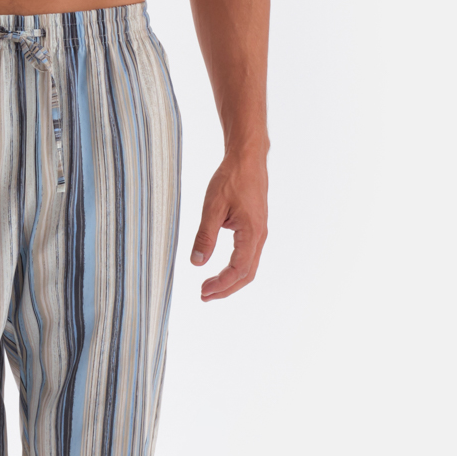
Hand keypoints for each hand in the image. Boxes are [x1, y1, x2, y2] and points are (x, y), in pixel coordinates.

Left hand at [190, 152, 267, 300]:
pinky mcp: (256, 229)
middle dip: (226, 289)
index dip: (221, 284)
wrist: (248, 159)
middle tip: (204, 296)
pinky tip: (221, 270)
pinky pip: (249, 256)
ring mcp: (259, 233)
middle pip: (246, 274)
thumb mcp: (213, 207)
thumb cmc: (231, 178)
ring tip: (210, 288)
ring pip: (249, 267)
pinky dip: (236, 269)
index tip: (203, 291)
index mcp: (251, 232)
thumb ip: (205, 236)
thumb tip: (196, 262)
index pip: (238, 269)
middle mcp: (259, 236)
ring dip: (230, 281)